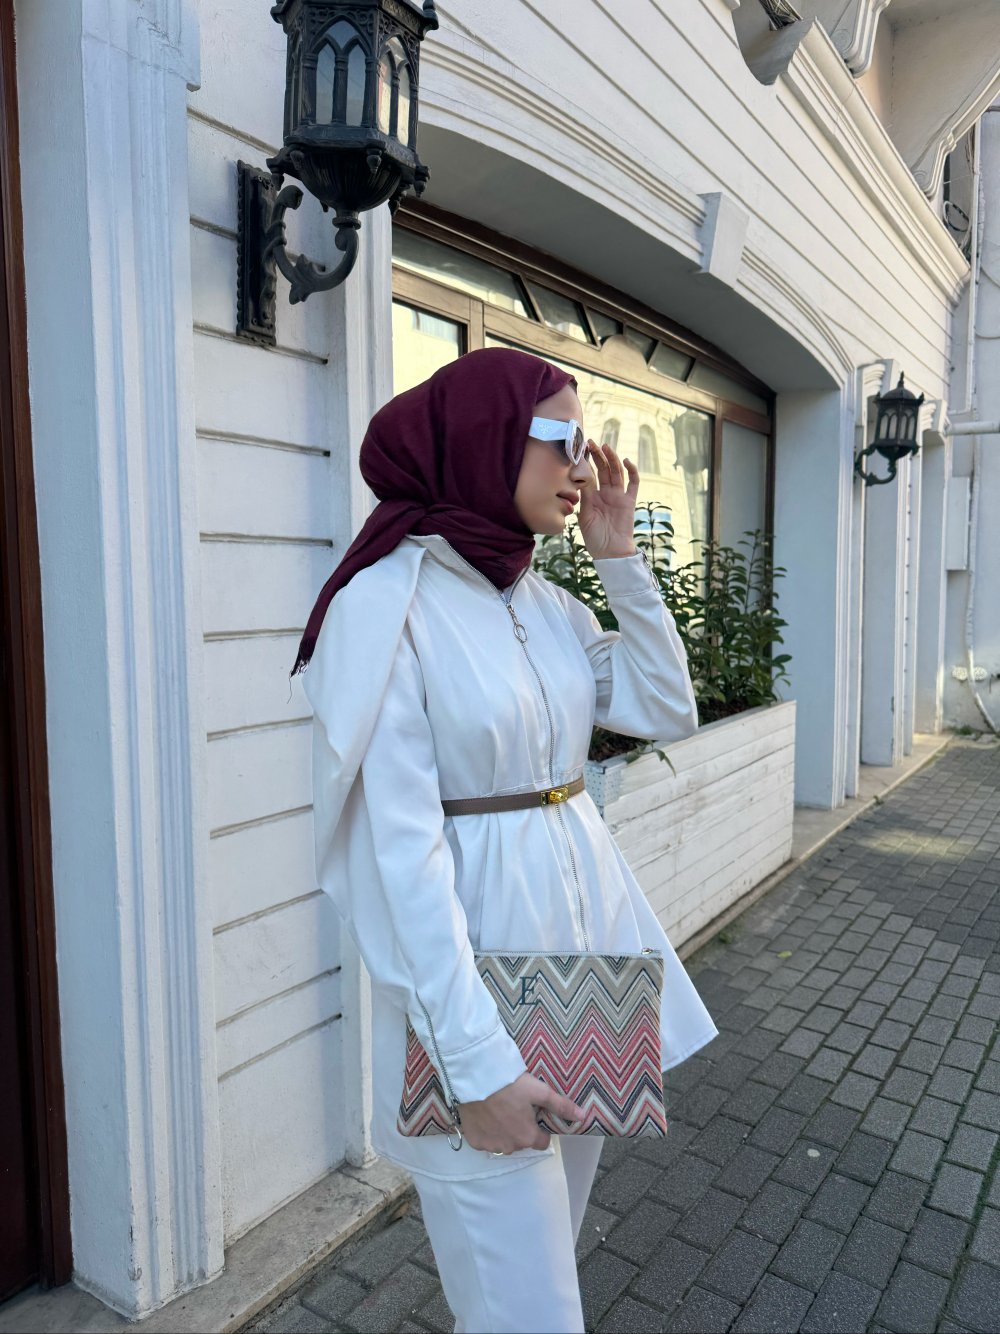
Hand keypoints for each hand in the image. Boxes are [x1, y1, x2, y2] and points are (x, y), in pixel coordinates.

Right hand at [457, 1073, 586, 1153]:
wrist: (477, 1080)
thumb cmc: (511, 1085)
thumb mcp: (539, 1092)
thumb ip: (561, 1106)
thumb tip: (583, 1117)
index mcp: (528, 1137)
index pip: (542, 1142)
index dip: (540, 1128)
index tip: (533, 1114)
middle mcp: (510, 1147)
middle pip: (522, 1142)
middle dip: (521, 1129)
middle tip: (514, 1107)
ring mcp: (491, 1146)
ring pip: (503, 1143)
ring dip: (504, 1132)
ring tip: (499, 1110)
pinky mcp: (475, 1141)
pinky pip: (485, 1141)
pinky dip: (487, 1132)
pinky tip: (485, 1115)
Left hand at [578, 440, 638, 559]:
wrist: (610, 553)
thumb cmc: (595, 538)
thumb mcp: (585, 515)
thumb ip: (584, 496)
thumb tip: (579, 478)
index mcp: (593, 497)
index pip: (590, 475)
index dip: (586, 462)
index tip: (580, 449)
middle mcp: (606, 494)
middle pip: (603, 470)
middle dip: (598, 456)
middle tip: (592, 442)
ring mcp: (619, 496)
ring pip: (616, 473)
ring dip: (612, 459)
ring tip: (606, 447)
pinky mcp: (630, 501)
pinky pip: (633, 484)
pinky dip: (632, 471)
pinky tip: (626, 461)